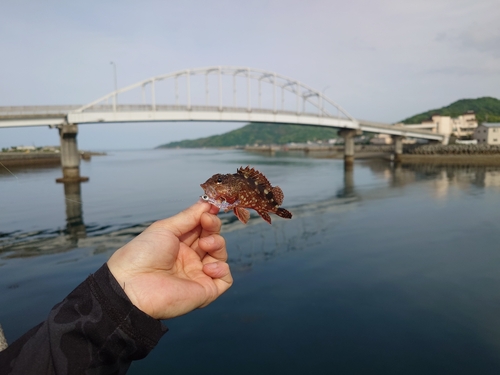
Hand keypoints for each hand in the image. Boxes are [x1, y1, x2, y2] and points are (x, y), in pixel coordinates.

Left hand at [107, 201, 231, 319]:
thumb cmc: (142, 254)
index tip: (211, 207)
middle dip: (213, 227)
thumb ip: (189, 216)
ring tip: (205, 244)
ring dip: (218, 245)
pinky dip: (222, 269)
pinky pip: (225, 279)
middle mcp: (190, 259)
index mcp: (179, 244)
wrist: (132, 284)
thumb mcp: (165, 228)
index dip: (208, 218)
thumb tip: (207, 203)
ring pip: (220, 256)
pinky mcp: (205, 291)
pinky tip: (208, 266)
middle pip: (213, 239)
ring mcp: (198, 275)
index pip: (202, 228)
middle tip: (207, 222)